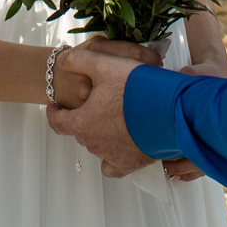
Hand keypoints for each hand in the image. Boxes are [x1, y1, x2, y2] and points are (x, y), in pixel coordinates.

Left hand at [45, 48, 156, 177]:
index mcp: (83, 123)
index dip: (54, 112)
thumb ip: (78, 61)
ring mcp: (113, 156)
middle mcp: (94, 144)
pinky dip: (113, 157)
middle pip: (80, 131)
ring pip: (98, 146)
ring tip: (113, 117)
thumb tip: (61, 62)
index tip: (55, 106)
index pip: (57, 121)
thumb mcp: (104, 65)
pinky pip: (114, 165)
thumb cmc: (137, 88)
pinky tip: (120, 144)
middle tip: (94, 103)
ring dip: (100, 133)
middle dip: (83, 118)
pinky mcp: (132, 164)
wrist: (172, 111)